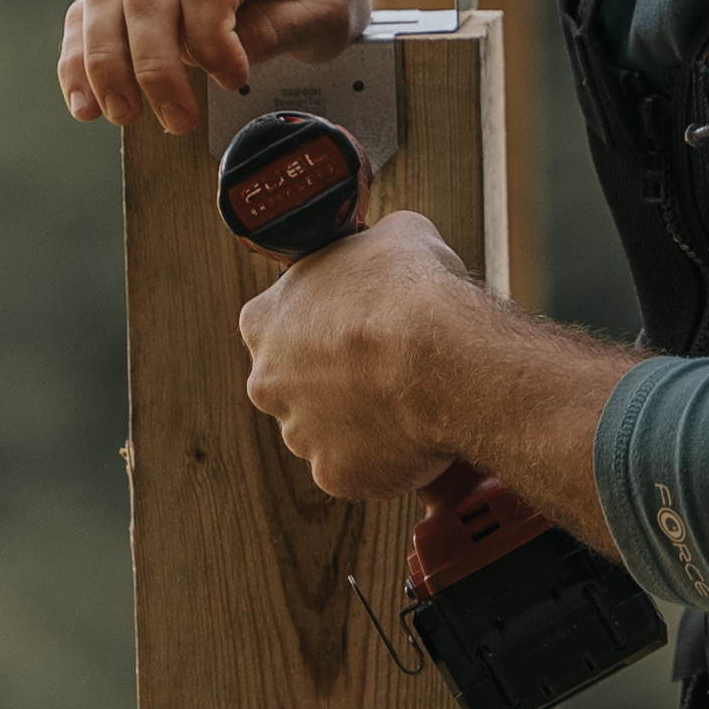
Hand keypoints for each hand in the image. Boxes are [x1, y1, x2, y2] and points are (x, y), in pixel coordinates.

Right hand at [59, 0, 370, 134]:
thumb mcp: (336, 5)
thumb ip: (287, 28)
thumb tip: (231, 56)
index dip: (212, 40)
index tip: (233, 77)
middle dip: (153, 66)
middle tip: (177, 119)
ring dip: (104, 62)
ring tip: (122, 114)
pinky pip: (88, 7)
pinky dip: (78, 55)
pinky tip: (86, 100)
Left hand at [239, 213, 481, 500]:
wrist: (443, 358)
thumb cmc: (414, 294)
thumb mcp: (394, 235)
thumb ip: (370, 250)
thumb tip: (387, 247)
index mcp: (264, 319)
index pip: (275, 321)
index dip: (318, 320)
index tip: (347, 321)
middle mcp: (269, 381)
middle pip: (295, 382)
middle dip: (333, 377)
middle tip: (381, 363)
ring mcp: (299, 433)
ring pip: (325, 430)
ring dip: (357, 419)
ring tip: (405, 397)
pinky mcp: (334, 473)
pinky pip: (358, 467)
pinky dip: (383, 457)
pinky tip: (413, 431)